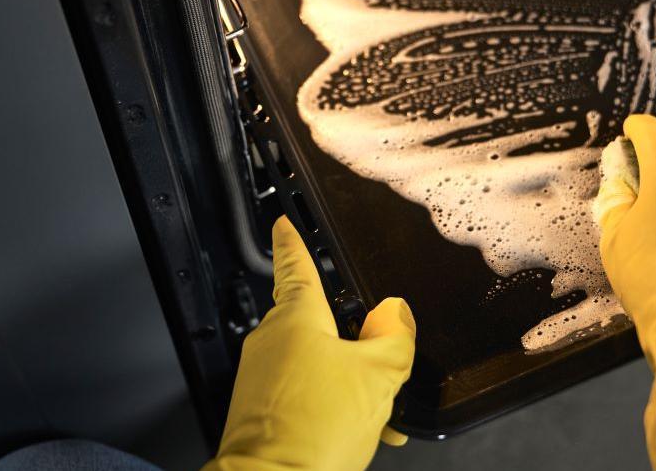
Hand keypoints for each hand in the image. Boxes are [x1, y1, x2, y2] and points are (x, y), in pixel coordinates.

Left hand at [203, 217, 415, 470]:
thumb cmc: (314, 431)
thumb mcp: (379, 376)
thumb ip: (394, 337)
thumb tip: (394, 315)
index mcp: (297, 318)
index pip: (295, 265)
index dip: (292, 240)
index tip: (283, 222)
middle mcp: (272, 341)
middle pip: (318, 322)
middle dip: (352, 340)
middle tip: (381, 363)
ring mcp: (262, 377)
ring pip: (316, 364)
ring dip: (349, 382)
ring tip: (375, 414)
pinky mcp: (261, 411)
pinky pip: (304, 395)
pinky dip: (333, 407)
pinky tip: (360, 432)